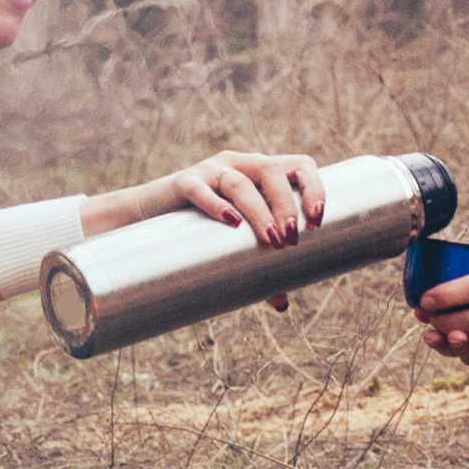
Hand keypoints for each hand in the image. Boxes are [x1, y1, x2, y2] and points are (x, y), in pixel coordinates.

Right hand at [81, 150, 326, 249]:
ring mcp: (209, 170)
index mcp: (261, 173)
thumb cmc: (205, 232)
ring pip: (239, 182)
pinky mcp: (182, 182)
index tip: (318, 222)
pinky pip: (200, 189)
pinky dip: (216, 204)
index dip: (315, 188)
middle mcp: (239, 165)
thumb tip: (282, 303)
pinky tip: (231, 222)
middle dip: (287, 205)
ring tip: (270, 240)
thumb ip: (259, 270)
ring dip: (260, 211)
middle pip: (271, 170)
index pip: (299, 165)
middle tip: (292, 240)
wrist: (150, 220)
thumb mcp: (237, 246)